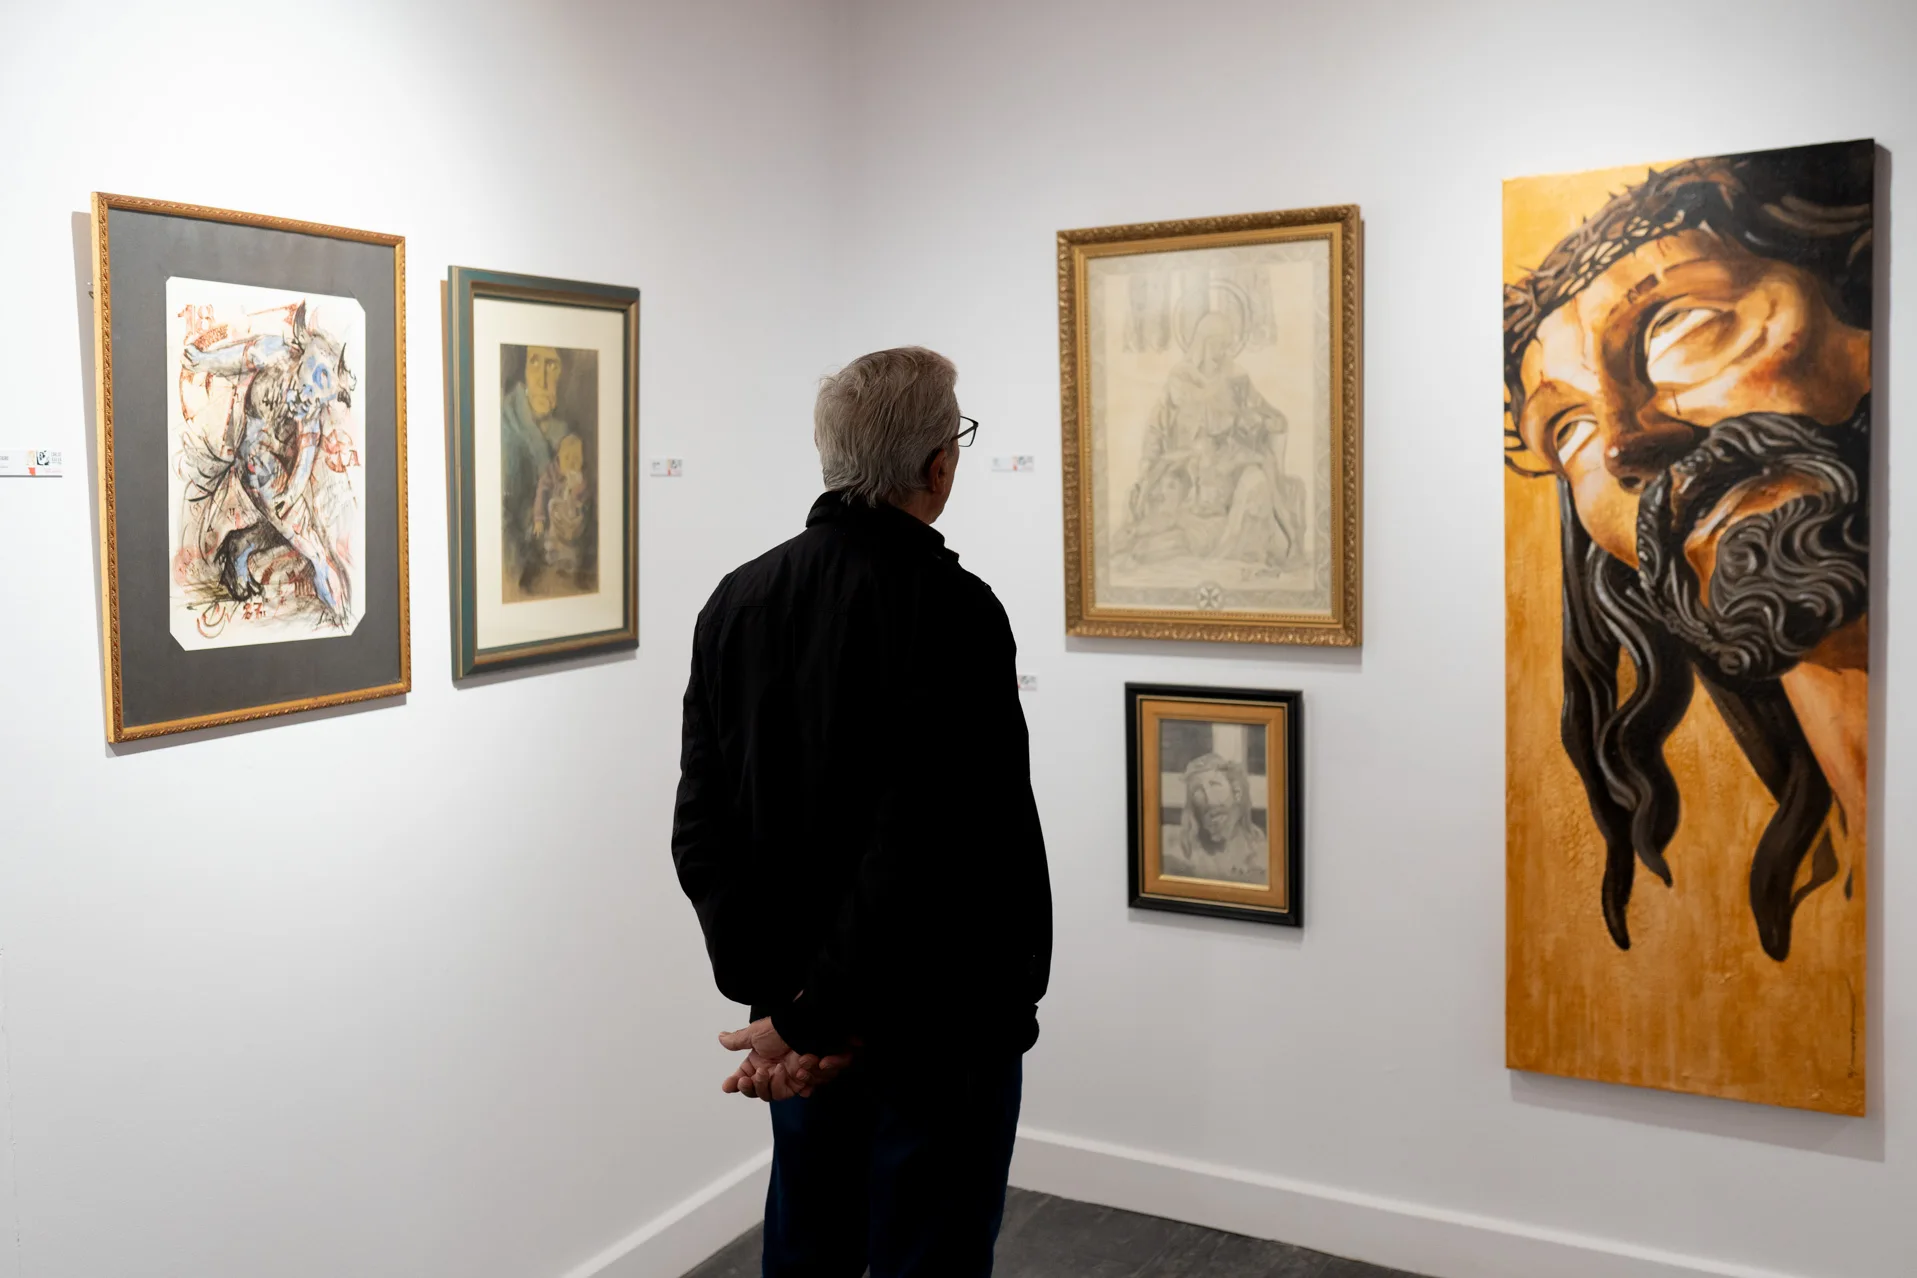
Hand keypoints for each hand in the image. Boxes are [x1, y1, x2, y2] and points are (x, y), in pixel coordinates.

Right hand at [717, 1017, 852, 1101]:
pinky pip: (797, 1092)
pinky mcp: (802, 1081)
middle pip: (757, 1092)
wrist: (805, 1027)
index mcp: (757, 1063)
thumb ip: (737, 1040)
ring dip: (776, 1084)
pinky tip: (797, 1073)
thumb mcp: (755, 1034)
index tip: (729, 1086)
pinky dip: (797, 1085)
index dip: (736, 1085)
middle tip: (761, 1072)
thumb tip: (721, 1037)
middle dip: (758, 1085)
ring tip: (781, 1068)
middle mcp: (770, 1073)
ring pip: (775, 1095)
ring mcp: (786, 1078)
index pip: (742, 1080)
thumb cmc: (780, 1029)